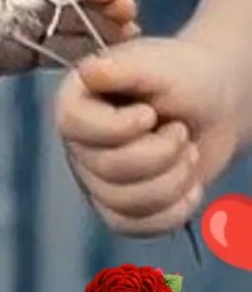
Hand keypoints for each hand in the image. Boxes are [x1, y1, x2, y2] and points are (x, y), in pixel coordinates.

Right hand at [55, 36, 237, 236]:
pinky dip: (172, 210)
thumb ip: (124, 69)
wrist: (216, 107)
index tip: (150, 114)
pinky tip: (190, 187)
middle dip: (159, 153)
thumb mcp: (159, 66)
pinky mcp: (119, 207)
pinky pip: (135, 226)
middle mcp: (80, 141)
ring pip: (123, 202)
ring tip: (187, 153)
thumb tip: (87, 71)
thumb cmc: (186, 78)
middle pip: (106, 168)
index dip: (118, 128)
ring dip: (172, 180)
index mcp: (78, 99)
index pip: (74, 125)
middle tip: (180, 130)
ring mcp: (96, 177)